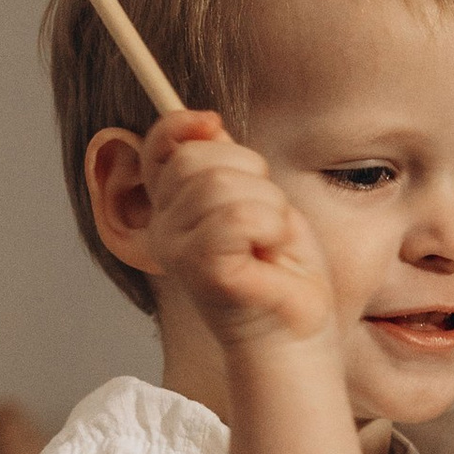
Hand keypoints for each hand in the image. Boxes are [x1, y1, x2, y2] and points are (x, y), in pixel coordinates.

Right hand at [138, 112, 331, 351]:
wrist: (295, 331)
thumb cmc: (279, 269)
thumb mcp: (254, 197)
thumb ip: (224, 163)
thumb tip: (202, 122)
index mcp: (173, 208)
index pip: (158, 148)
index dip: (179, 126)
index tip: (211, 123)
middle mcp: (164, 229)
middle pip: (195, 159)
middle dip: (249, 174)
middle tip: (266, 217)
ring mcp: (178, 251)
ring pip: (221, 185)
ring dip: (267, 207)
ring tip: (269, 241)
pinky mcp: (202, 269)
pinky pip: (238, 217)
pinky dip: (270, 227)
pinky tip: (269, 253)